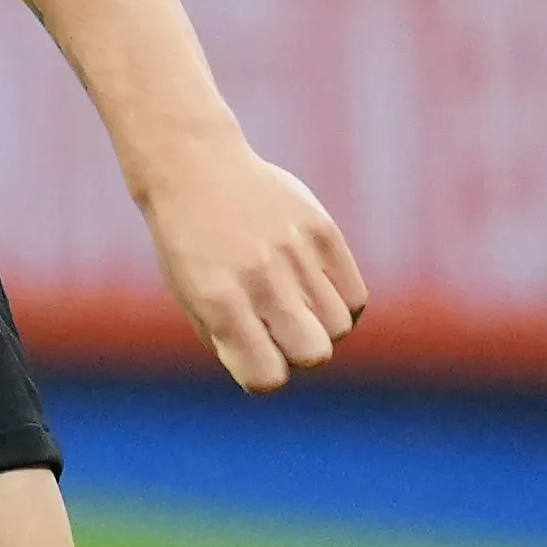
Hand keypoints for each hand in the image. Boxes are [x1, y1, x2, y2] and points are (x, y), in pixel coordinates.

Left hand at [137, 143, 366, 394]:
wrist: (194, 169)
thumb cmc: (190, 244)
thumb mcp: (191, 296)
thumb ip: (229, 341)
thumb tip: (272, 373)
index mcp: (218, 301)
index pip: (266, 376)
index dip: (264, 375)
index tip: (254, 356)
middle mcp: (260, 278)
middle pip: (314, 355)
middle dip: (299, 354)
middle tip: (278, 328)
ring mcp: (294, 251)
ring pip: (340, 327)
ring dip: (321, 327)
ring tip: (296, 302)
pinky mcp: (323, 230)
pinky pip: (356, 296)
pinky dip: (342, 305)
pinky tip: (316, 289)